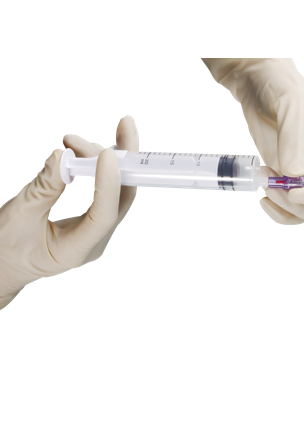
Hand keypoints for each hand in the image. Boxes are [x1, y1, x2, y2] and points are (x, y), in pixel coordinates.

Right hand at [0, 116, 138, 309]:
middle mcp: (95, 241)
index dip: (108, 183)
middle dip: (126, 159)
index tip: (106, 153)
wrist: (4, 265)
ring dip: (105, 160)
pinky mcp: (93, 221)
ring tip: (75, 141)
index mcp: (77, 249)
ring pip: (117, 192)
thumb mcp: (20, 217)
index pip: (104, 215)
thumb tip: (61, 155)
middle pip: (123, 197)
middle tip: (125, 124)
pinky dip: (101, 169)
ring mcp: (97, 231)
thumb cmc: (5, 249)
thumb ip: (43, 187)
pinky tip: (93, 151)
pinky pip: (107, 193)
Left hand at [202, 58, 303, 224]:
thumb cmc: (283, 86)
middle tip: (274, 189)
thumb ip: (294, 139)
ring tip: (266, 184)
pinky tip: (265, 193)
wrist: (259, 85)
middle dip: (303, 206)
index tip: (295, 193)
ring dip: (287, 209)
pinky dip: (278, 210)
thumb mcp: (293, 105)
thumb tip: (294, 175)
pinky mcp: (290, 181)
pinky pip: (291, 210)